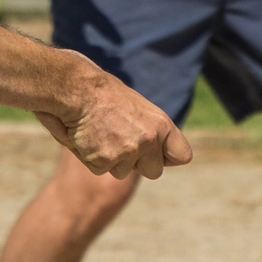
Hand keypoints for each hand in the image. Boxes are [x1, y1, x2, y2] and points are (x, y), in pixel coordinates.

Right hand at [45, 60, 192, 178]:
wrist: (78, 90)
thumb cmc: (106, 95)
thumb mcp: (139, 109)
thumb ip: (151, 131)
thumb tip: (156, 152)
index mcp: (162, 125)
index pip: (182, 156)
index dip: (169, 158)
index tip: (159, 155)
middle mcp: (148, 140)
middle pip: (154, 172)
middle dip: (139, 164)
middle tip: (122, 144)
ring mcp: (127, 152)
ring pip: (124, 172)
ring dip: (113, 159)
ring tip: (101, 134)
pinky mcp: (104, 161)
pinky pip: (101, 169)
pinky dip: (93, 158)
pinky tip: (88, 138)